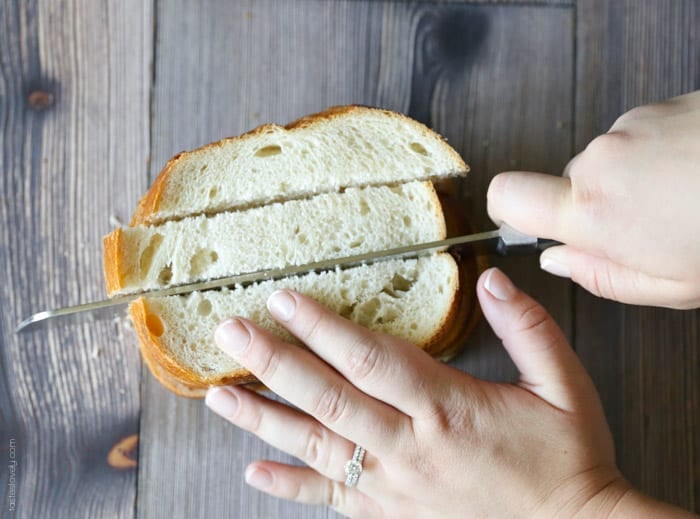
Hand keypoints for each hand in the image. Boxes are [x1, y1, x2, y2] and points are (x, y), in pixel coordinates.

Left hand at [203, 268, 648, 517]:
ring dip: (264, 419)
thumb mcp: (564, 386)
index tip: (282, 300)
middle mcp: (410, 446)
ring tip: (219, 396)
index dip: (321, 327)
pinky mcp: (392, 515)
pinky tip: (253, 473)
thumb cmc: (569, 460)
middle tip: (230, 332)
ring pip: (317, 448)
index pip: (370, 358)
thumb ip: (527, 328)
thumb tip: (491, 279)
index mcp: (447, 408)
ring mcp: (395, 486)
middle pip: (328, 398)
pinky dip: (289, 486)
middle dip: (273, 362)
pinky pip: (331, 500)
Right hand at [488, 91, 699, 308]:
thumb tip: (559, 261)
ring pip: (611, 161)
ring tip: (687, 199)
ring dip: (637, 182)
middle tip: (651, 228)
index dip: (508, 211)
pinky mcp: (662, 105)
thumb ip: (601, 276)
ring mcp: (633, 126)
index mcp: (594, 211)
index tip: (526, 223)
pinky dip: (662, 157)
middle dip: (600, 205)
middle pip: (570, 183)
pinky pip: (642, 138)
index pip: (509, 196)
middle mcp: (602, 159)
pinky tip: (698, 173)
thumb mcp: (671, 284)